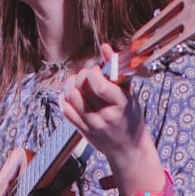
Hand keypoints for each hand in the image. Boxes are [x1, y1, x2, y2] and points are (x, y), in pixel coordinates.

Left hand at [60, 45, 167, 195]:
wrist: (127, 148)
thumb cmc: (130, 118)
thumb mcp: (129, 94)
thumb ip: (116, 70)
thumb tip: (105, 47)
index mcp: (120, 104)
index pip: (98, 84)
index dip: (93, 72)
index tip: (97, 71)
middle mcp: (104, 116)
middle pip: (82, 87)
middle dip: (82, 75)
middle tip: (88, 75)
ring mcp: (91, 124)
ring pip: (71, 97)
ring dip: (71, 83)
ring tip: (78, 81)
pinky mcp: (82, 130)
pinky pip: (65, 109)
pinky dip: (64, 97)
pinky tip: (70, 94)